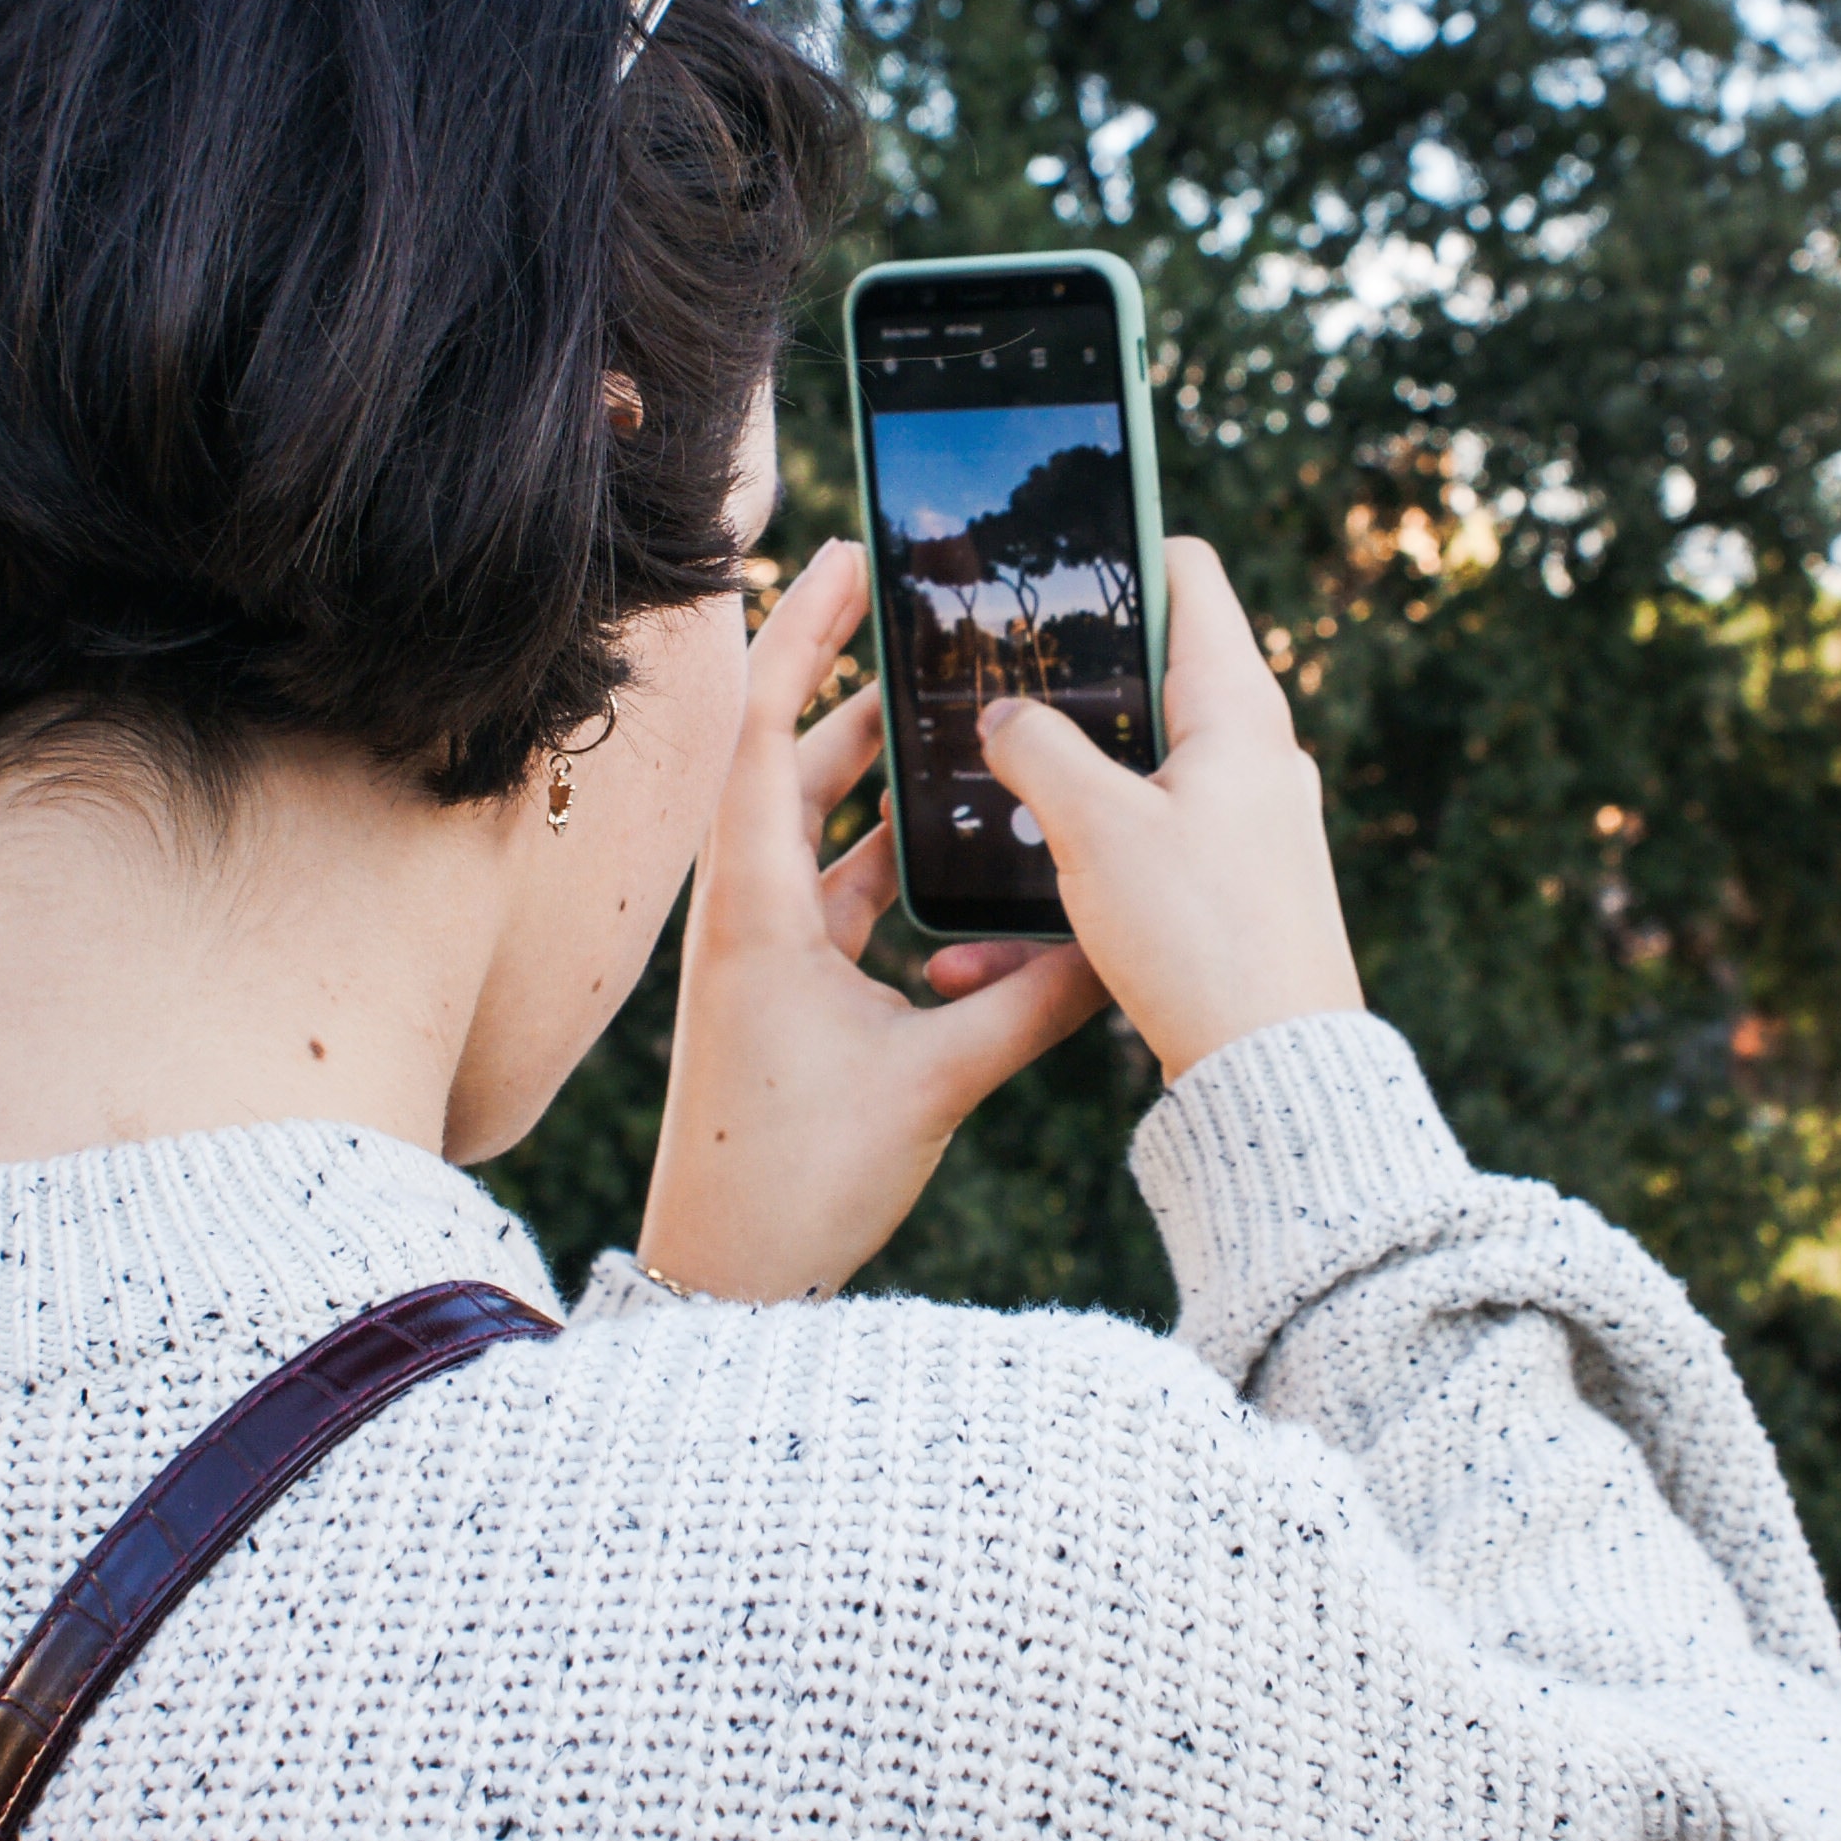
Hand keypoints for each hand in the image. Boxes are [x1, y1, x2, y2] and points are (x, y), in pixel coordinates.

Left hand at [639, 539, 1110, 1300]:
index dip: (799, 637)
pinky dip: (892, 866)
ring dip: (879, 776)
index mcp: (755, 913)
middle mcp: (745, 916)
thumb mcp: (933, 1083)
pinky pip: (838, 898)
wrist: (722, 1284)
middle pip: (791, 763)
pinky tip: (960, 859)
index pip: (764, 734)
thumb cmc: (795, 1182)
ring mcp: (761, 955)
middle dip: (852, 686)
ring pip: (821, 831)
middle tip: (919, 618)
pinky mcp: (783, 995)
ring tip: (951, 715)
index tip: (840, 556)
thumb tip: (1118, 945)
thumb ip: (1031, 1004)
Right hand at [976, 537, 1364, 1079]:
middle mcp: (1255, 756)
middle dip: (1065, 688)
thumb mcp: (1096, 827)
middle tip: (984, 692)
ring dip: (1057, 801)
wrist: (1274, 1074)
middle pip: (1151, 678)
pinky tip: (994, 944)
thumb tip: (1004, 718)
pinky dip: (1076, 879)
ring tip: (977, 821)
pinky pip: (1140, 859)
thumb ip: (1039, 750)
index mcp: (1237, 708)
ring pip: (1134, 781)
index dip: (1119, 548)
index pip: (1188, 574)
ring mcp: (1248, 826)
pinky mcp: (1232, 892)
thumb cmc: (1200, 935)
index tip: (1049, 561)